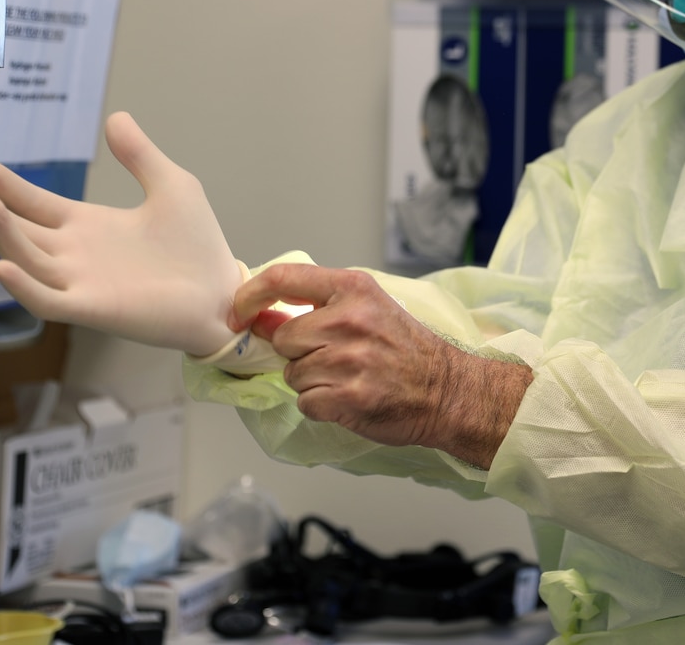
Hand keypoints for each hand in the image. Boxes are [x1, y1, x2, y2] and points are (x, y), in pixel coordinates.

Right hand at [0, 111, 243, 355]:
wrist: (221, 293)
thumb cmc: (197, 245)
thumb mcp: (170, 186)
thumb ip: (140, 156)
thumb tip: (115, 117)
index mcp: (87, 226)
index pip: (34, 204)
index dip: (6, 186)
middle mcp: (73, 254)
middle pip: (16, 230)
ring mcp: (78, 282)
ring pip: (25, 258)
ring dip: (0, 234)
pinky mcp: (92, 309)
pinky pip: (46, 299)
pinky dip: (22, 285)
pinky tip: (2, 264)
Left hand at [231, 263, 531, 467]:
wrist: (447, 390)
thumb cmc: (407, 349)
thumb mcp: (367, 309)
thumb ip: (316, 309)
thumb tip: (260, 318)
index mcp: (352, 288)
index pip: (282, 279)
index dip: (249, 297)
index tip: (237, 313)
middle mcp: (349, 319)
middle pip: (285, 339)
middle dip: (300, 354)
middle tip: (333, 358)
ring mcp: (349, 359)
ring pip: (294, 374)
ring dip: (313, 382)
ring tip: (348, 378)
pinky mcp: (349, 396)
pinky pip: (306, 402)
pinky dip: (321, 406)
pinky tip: (349, 398)